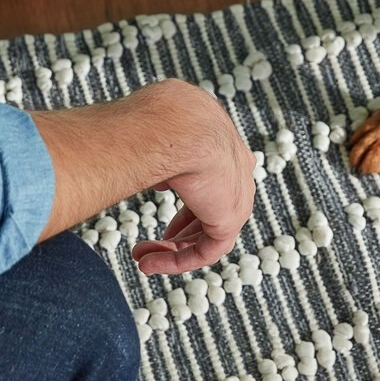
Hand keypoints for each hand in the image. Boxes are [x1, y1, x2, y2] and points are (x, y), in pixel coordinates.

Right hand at [130, 98, 256, 275]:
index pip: (210, 180)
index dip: (184, 199)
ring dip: (172, 250)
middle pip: (210, 209)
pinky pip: (206, 249)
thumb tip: (154, 165)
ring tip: (142, 259)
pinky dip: (176, 260)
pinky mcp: (230, 219)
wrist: (179, 124)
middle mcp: (237, 169)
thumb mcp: (162, 130)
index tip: (162, 207)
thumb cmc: (163, 117)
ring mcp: (237, 195)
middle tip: (151, 243)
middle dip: (179, 231)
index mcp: (223, 143)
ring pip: (208, 233)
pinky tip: (148, 263)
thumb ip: (162, 149)